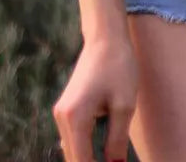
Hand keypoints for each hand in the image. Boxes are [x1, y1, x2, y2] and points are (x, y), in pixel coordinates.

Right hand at [53, 35, 138, 161]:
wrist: (105, 37)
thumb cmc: (118, 66)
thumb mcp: (124, 106)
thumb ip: (116, 141)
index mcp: (75, 118)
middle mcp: (62, 118)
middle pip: (73, 159)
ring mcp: (61, 113)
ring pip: (71, 151)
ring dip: (86, 159)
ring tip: (109, 160)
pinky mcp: (66, 109)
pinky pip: (73, 139)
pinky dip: (84, 150)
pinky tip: (99, 154)